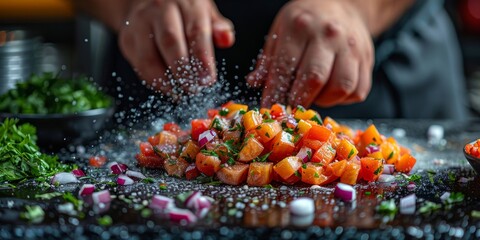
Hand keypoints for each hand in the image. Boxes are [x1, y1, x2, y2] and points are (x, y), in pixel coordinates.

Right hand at [118, 0, 234, 96]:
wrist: (147, 2)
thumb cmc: (183, 12)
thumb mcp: (205, 12)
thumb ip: (218, 27)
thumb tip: (226, 39)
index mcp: (186, 3)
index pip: (195, 31)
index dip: (202, 58)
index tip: (207, 79)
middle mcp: (161, 9)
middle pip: (170, 42)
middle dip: (183, 70)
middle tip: (193, 89)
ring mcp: (140, 23)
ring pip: (150, 56)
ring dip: (166, 80)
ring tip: (179, 93)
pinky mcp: (127, 39)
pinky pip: (139, 64)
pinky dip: (153, 80)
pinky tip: (167, 88)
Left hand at [247, 0, 373, 107]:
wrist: (341, 5)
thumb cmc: (305, 22)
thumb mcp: (280, 31)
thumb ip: (269, 60)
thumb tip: (254, 83)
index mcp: (300, 26)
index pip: (285, 67)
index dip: (275, 93)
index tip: (269, 108)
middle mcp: (329, 35)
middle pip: (315, 79)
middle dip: (300, 100)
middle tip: (292, 107)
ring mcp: (352, 47)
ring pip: (341, 87)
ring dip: (324, 101)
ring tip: (313, 96)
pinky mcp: (367, 59)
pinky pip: (357, 91)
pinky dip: (342, 99)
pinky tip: (330, 92)